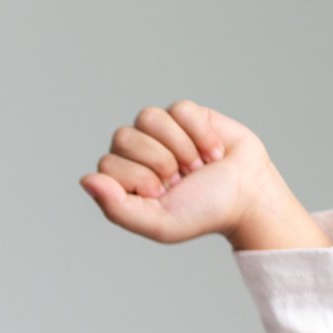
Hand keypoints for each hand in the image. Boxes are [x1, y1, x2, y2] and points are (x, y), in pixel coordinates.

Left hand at [79, 100, 286, 244]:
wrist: (248, 197)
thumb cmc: (202, 213)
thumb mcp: (158, 223)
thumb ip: (116, 208)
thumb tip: (85, 180)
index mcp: (122, 179)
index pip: (108, 163)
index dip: (138, 178)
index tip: (161, 194)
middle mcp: (135, 152)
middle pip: (123, 136)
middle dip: (159, 161)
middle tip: (181, 180)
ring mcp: (159, 131)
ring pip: (149, 117)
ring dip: (180, 146)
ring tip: (196, 165)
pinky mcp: (186, 114)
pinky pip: (180, 109)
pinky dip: (201, 133)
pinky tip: (213, 152)